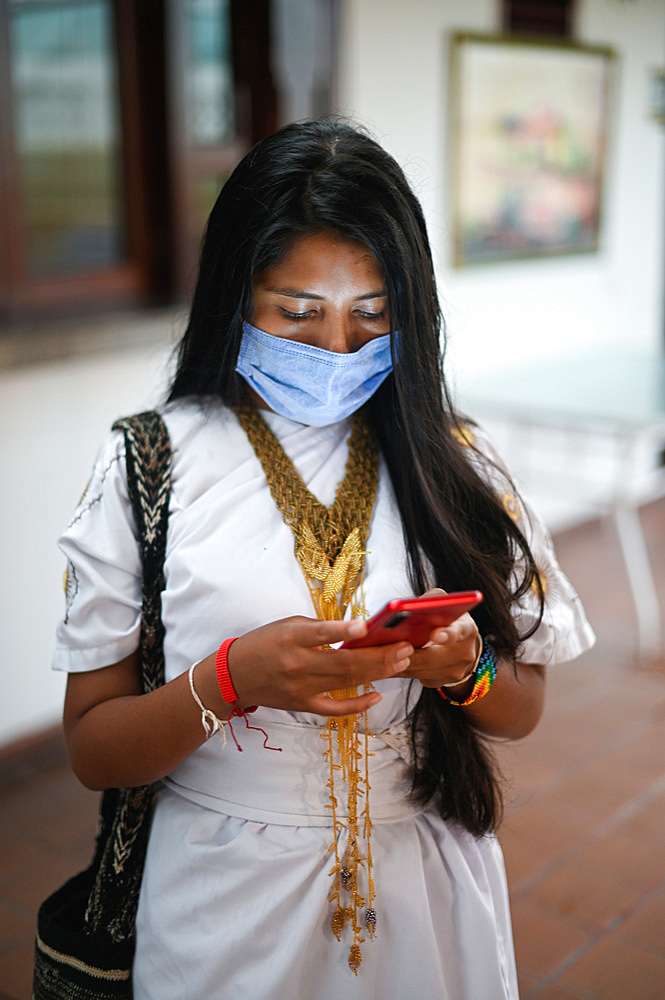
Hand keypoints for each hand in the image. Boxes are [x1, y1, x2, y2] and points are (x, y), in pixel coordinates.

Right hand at [227, 616, 412, 716]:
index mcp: (290, 639)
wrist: (235, 675)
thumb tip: (355, 631)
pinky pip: (335, 708)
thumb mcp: (287, 625)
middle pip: (344, 663)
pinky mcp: (303, 704)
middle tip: (404, 648)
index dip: (342, 631)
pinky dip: (356, 705)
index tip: (365, 627)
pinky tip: (376, 696)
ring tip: (401, 662)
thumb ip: (318, 629)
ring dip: (377, 673)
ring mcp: (301, 688)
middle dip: (378, 656)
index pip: (320, 634)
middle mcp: (297, 664)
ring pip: (346, 682)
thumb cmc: (264, 643)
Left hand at [394, 588, 479, 689]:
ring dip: (398, 662)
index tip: (435, 634)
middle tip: (390, 647)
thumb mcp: (443, 605)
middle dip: (409, 653)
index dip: (447, 633)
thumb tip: (404, 607)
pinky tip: (388, 660)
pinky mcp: (439, 683)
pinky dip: (399, 669)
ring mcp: (453, 672)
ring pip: (419, 670)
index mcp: (466, 629)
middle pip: (432, 657)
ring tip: (380, 653)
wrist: (460, 646)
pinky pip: (414, 678)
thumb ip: (429, 602)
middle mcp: (463, 654)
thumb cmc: (446, 620)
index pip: (458, 631)